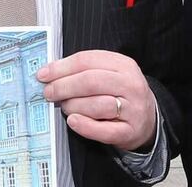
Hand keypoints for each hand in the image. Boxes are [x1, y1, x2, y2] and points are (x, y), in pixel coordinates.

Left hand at [37, 49, 157, 151]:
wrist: (148, 118)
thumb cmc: (121, 93)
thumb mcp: (111, 74)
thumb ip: (85, 70)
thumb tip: (51, 72)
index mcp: (124, 65)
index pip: (87, 60)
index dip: (62, 67)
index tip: (44, 75)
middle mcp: (131, 84)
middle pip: (90, 81)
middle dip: (64, 86)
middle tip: (49, 92)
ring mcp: (132, 109)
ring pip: (96, 105)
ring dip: (73, 106)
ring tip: (65, 107)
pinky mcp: (129, 131)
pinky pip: (103, 130)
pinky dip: (85, 126)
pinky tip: (73, 121)